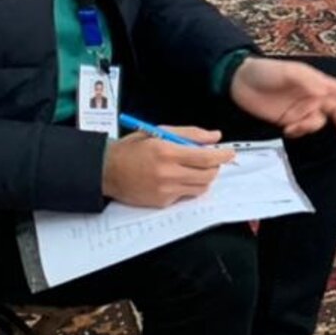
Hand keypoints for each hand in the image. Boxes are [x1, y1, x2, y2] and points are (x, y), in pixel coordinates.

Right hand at [101, 126, 235, 206]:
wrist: (106, 170)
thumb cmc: (131, 150)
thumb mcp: (159, 132)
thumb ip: (190, 134)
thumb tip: (214, 137)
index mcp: (167, 152)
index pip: (206, 157)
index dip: (223, 156)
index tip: (229, 153)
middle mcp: (167, 173)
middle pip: (208, 175)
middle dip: (214, 167)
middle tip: (209, 161)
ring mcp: (165, 190)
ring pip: (201, 187)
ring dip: (203, 178)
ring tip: (191, 168)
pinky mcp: (162, 202)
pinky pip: (186, 195)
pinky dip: (187, 186)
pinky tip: (175, 178)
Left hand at [229, 56, 335, 137]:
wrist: (239, 81)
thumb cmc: (265, 70)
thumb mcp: (288, 71)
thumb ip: (307, 81)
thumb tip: (323, 93)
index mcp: (316, 83)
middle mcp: (312, 97)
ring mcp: (300, 109)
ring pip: (318, 122)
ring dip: (311, 127)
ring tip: (295, 125)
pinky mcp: (288, 120)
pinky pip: (302, 129)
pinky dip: (299, 132)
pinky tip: (287, 129)